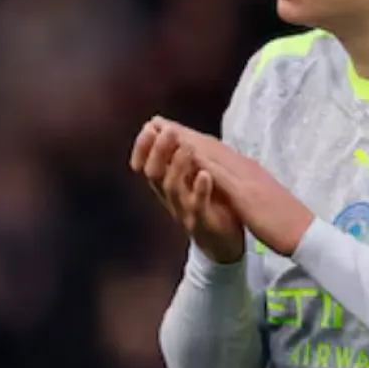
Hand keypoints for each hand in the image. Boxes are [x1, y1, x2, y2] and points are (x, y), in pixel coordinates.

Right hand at [130, 118, 245, 262]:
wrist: (225, 244)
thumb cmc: (209, 204)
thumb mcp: (190, 176)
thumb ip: (176, 154)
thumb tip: (158, 123)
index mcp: (166, 185)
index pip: (144, 164)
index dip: (143, 148)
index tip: (149, 127)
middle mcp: (170, 198)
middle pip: (154, 173)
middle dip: (159, 151)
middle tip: (168, 131)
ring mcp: (184, 212)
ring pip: (172, 189)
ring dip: (177, 166)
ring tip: (187, 148)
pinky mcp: (202, 224)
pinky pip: (197, 207)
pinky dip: (200, 190)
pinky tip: (205, 175)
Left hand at [173, 128, 315, 256]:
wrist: (306, 234)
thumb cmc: (286, 219)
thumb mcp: (261, 197)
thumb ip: (247, 185)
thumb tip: (235, 180)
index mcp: (249, 171)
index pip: (216, 150)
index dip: (192, 139)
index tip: (171, 130)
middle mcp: (246, 168)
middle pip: (210, 145)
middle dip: (183, 132)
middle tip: (158, 121)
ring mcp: (247, 178)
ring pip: (212, 154)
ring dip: (186, 140)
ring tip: (163, 129)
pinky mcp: (246, 193)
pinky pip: (220, 174)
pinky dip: (202, 161)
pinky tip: (184, 154)